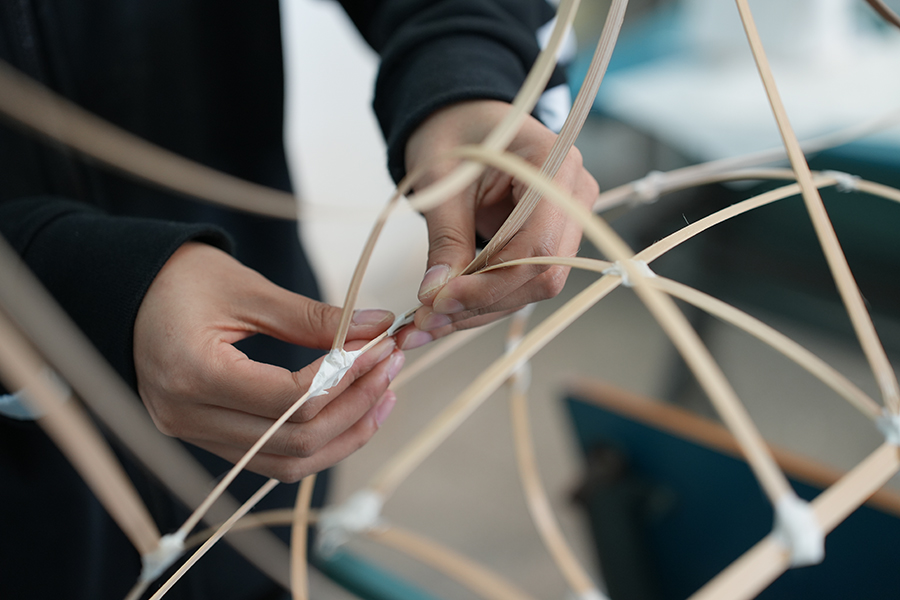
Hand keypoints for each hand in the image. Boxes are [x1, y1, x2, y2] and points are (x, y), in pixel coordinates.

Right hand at [134, 242, 404, 481]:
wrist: (128, 291)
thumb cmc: (182, 279)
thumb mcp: (248, 289)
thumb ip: (313, 317)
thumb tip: (378, 327)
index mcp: (194, 374)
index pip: (291, 399)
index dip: (347, 377)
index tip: (381, 347)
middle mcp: (189, 418)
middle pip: (295, 440)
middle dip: (356, 406)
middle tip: (391, 366)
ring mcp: (194, 435)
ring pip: (288, 463)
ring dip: (344, 434)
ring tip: (384, 394)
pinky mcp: (206, 438)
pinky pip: (271, 458)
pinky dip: (317, 440)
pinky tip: (351, 412)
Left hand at [395, 100, 598, 350]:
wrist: (461, 118)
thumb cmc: (453, 131)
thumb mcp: (441, 179)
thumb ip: (445, 236)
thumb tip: (436, 294)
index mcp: (555, 164)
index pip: (538, 247)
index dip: (490, 283)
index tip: (440, 300)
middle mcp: (574, 195)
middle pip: (542, 274)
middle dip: (482, 304)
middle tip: (425, 321)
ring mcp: (566, 220)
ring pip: (531, 287)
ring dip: (478, 311)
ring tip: (426, 322)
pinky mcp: (547, 240)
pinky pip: (520, 282)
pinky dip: (482, 301)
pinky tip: (445, 312)